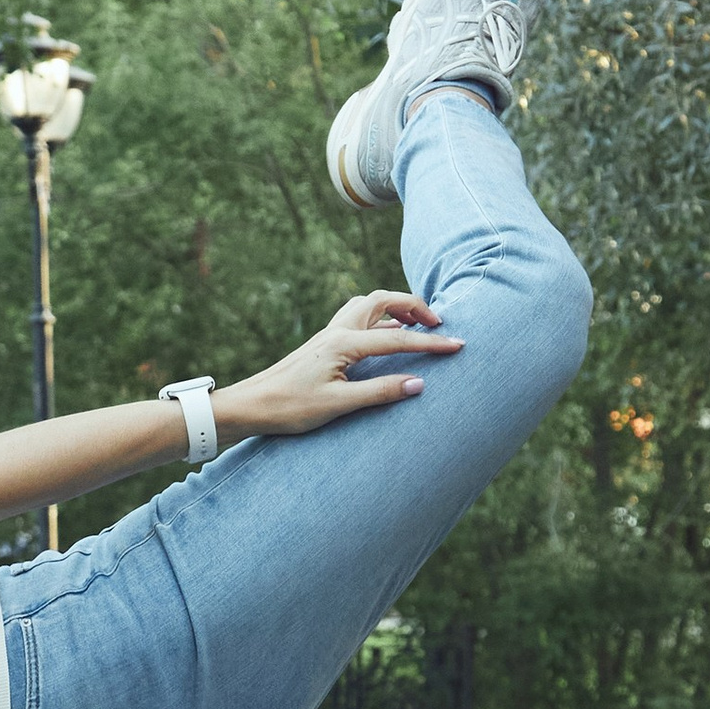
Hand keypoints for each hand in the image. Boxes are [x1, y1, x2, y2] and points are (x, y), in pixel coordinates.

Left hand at [215, 291, 461, 437]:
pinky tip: (386, 336)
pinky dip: (380, 319)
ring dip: (396, 308)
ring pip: (369, 305)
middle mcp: (337, 331)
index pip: (399, 338)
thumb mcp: (338, 405)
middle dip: (415, 307)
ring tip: (417, 324)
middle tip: (438, 324)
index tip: (459, 345)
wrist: (251, 405)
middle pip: (383, 300)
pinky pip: (358, 318)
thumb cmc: (289, 407)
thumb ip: (380, 392)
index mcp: (344, 343)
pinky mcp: (323, 343)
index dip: (431, 343)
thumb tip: (419, 383)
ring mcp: (328, 334)